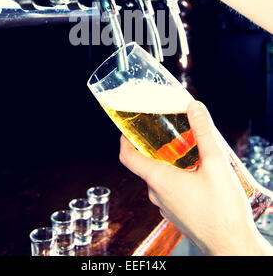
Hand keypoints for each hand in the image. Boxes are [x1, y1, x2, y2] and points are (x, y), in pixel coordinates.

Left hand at [119, 101, 271, 255]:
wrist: (231, 246)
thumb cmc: (222, 211)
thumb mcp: (216, 164)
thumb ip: (203, 133)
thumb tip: (194, 108)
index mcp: (159, 180)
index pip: (128, 158)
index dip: (124, 141)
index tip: (127, 129)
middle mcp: (157, 194)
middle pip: (146, 165)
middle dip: (155, 148)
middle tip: (169, 134)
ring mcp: (166, 207)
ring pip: (159, 179)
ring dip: (168, 163)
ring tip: (187, 151)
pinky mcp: (176, 214)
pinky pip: (169, 191)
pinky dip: (176, 177)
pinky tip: (196, 174)